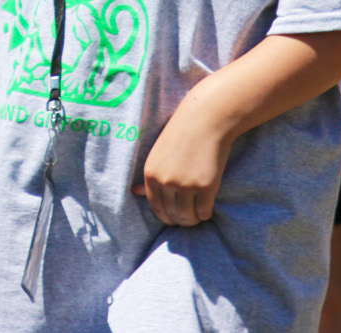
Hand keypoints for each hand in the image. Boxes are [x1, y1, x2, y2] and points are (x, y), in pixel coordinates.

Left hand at [133, 96, 232, 226]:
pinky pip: (204, 212)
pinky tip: (207, 207)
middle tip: (189, 218)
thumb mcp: (159, 154)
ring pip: (188, 217)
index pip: (156, 207)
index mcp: (151, 173)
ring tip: (197, 214)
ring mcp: (185, 185)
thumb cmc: (182, 135)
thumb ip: (149, 177)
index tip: (174, 218)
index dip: (166, 217)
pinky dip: (205, 214)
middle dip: (181, 220)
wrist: (206, 120)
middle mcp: (165, 181)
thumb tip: (134, 193)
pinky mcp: (205, 186)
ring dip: (193, 220)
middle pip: (173, 215)